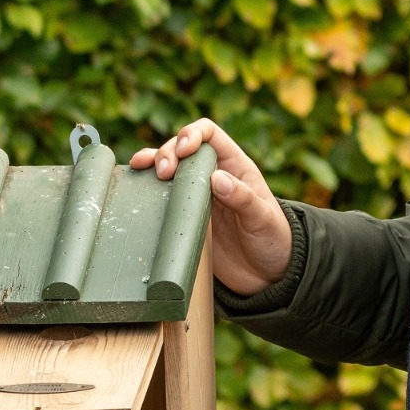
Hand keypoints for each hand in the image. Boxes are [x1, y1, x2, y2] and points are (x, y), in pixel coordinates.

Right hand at [131, 119, 291, 295]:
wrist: (266, 275)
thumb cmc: (273, 241)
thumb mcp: (263, 219)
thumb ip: (244, 199)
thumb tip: (217, 178)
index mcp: (236, 166)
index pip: (210, 134)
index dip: (193, 134)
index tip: (184, 150)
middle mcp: (213, 175)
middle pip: (183, 148)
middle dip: (169, 151)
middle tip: (164, 172)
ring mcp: (197, 195)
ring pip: (169, 167)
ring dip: (153, 162)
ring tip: (142, 168)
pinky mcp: (186, 215)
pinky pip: (163, 195)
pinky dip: (147, 185)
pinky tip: (135, 183)